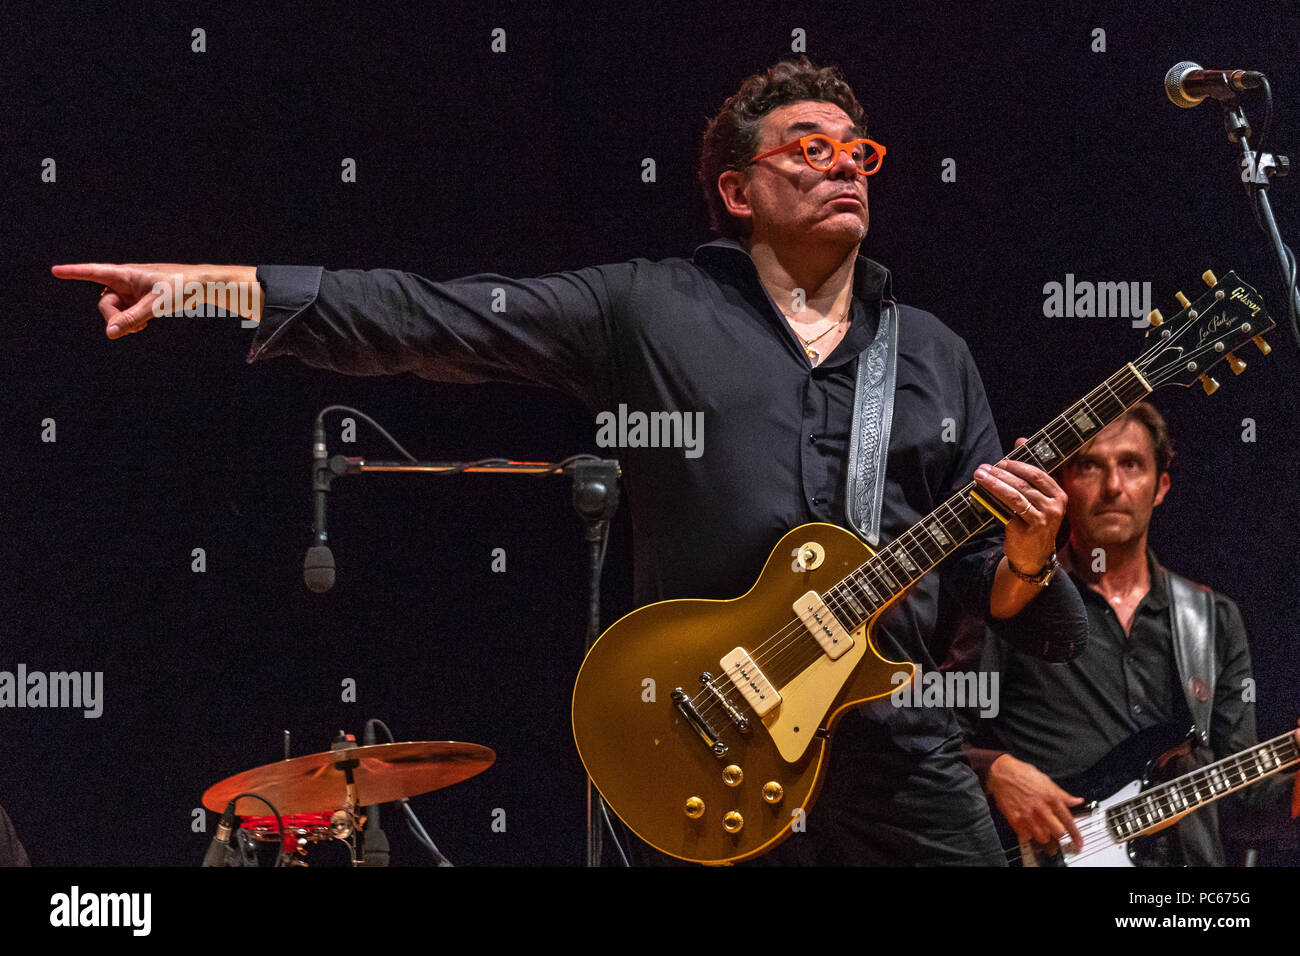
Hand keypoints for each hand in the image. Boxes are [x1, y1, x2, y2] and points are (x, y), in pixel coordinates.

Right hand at [51, 262, 258, 337]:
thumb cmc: (181, 287)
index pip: (93, 272)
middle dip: (114, 317)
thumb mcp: (156, 305)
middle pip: (105, 303)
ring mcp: (134, 292)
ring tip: (144, 324)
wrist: (204, 286)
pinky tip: (145, 324)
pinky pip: (127, 315)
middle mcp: (126, 282)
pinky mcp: (142, 301)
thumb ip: (132, 319)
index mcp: (125, 274)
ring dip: (126, 322)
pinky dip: (133, 322)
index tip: (54, 270)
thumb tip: (110, 333)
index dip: (73, 272)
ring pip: (116, 312)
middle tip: (134, 327)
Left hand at [974, 437, 1066, 576]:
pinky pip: (1008, 511)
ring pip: (1015, 496)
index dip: (1017, 465)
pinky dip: (994, 501)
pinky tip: (982, 494)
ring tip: (979, 476)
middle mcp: (1054, 507)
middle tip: (984, 467)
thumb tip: (1019, 439)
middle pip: (1024, 484)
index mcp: (1059, 495)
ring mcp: (1043, 520)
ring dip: (994, 484)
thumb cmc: (1033, 522)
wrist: (1033, 557)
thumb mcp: (1037, 497)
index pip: (1037, 474)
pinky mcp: (1028, 531)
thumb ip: (1029, 471)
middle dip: (1002, 472)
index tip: (1001, 460)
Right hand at [989, 753, 1084, 849]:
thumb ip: (1063, 795)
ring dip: (1044, 835)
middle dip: (1058, 833)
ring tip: (1041, 828)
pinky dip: (1029, 834)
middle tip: (1055, 829)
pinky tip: (1028, 826)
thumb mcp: (1047, 781)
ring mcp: (1027, 815)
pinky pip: (1027, 836)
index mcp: (1051, 798)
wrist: (1001, 773)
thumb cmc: (1023, 774)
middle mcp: (1040, 808)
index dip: (1076, 835)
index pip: (1068, 821)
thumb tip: (1077, 800)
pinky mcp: (1015, 820)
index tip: (1078, 843)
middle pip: (1058, 833)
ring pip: (1043, 838)